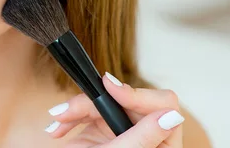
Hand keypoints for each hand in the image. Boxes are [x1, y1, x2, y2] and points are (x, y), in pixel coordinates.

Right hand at [45, 72, 183, 146]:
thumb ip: (144, 136)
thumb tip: (171, 115)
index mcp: (162, 144)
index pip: (162, 104)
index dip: (136, 93)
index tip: (109, 87)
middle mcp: (144, 133)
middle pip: (127, 98)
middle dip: (94, 102)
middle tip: (71, 110)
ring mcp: (122, 129)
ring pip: (103, 100)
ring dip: (76, 109)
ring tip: (58, 120)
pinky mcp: (101, 127)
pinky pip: (86, 109)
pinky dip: (69, 117)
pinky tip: (57, 128)